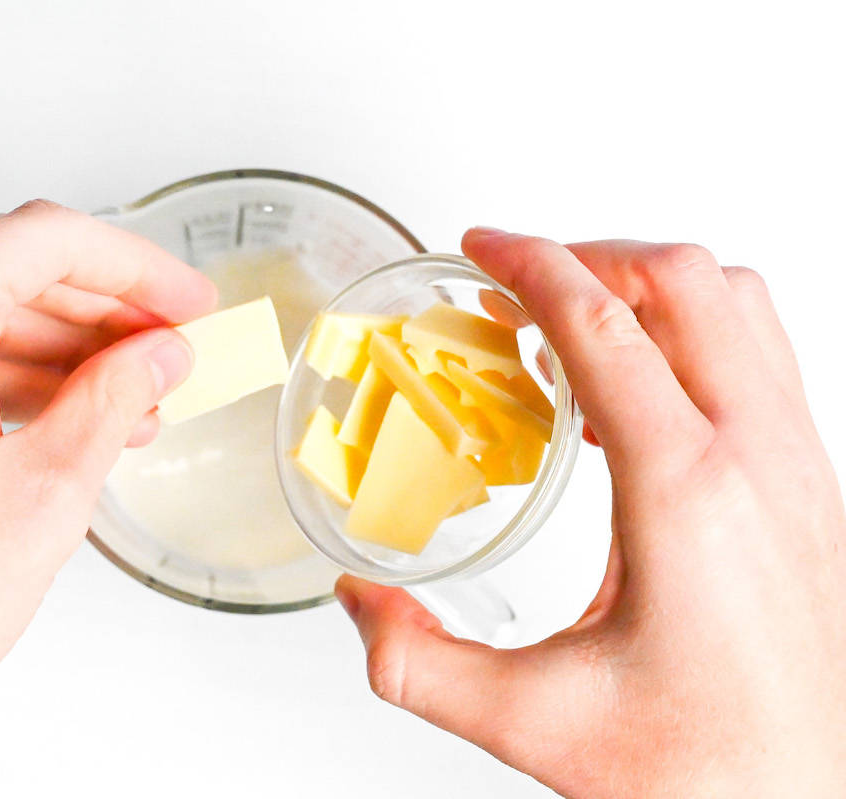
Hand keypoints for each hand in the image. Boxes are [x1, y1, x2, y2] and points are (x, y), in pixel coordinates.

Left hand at [0, 201, 216, 798]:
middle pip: (2, 266)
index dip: (133, 266)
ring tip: (132, 396)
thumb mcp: (45, 492)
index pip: (42, 239)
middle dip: (98, 309)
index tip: (186, 298)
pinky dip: (2, 372)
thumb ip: (114, 396)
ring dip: (56, 346)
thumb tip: (160, 351)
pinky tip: (67, 413)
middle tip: (168, 346)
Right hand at [336, 229, 845, 797]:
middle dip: (591, 256)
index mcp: (687, 495)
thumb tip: (358, 602)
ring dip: (652, 288)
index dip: (533, 266)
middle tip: (519, 280)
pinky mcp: (811, 487)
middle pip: (687, 282)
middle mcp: (759, 461)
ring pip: (741, 306)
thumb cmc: (711, 769)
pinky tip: (636, 396)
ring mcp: (798, 467)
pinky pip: (760, 359)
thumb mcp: (534, 724)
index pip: (605, 328)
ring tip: (578, 321)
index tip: (485, 247)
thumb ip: (417, 664)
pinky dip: (693, 337)